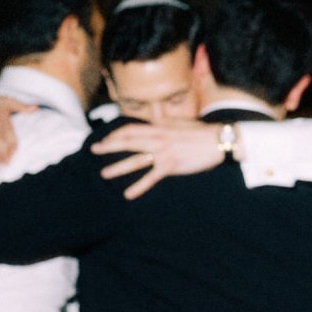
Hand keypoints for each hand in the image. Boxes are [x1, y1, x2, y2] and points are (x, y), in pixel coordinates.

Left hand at [91, 121, 231, 199]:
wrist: (218, 140)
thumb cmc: (201, 131)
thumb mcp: (180, 122)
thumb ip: (165, 122)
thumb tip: (155, 118)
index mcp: (159, 127)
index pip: (132, 129)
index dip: (116, 134)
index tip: (105, 139)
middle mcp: (158, 138)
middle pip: (128, 142)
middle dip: (109, 146)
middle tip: (93, 150)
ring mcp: (164, 152)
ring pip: (136, 160)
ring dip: (119, 167)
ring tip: (104, 174)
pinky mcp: (172, 166)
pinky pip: (152, 177)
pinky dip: (139, 186)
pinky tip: (128, 194)